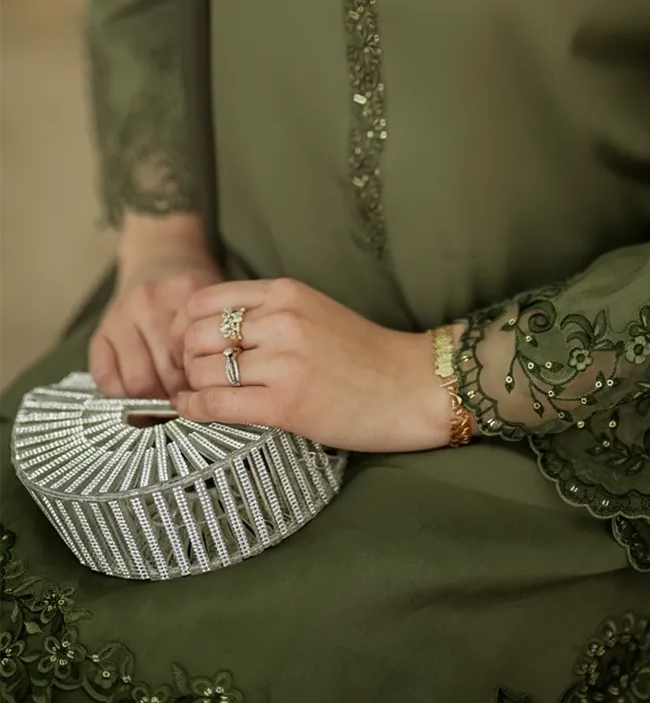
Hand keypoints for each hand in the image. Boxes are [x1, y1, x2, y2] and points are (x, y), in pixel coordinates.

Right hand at [89, 244, 222, 399]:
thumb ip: (216, 336)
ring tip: (165, 393)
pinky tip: (137, 387)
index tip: (207, 391)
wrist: (162, 252)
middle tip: (188, 397)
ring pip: (137, 381)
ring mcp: (122, 315)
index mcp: (186, 294)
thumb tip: (210, 391)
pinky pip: (104, 375)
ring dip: (153, 396)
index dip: (202, 385)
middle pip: (166, 374)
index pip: (194, 358)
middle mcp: (150, 303)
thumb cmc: (193, 284)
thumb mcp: (214, 299)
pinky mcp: (101, 327)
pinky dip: (120, 392)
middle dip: (179, 394)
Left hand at [174, 279, 453, 452]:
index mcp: (286, 292)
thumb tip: (207, 329)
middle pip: (196, 334)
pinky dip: (193, 408)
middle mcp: (281, 321)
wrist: (412, 386)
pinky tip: (191, 410)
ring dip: (191, 384)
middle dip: (184, 356)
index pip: (205, 300)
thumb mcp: (314, 311)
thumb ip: (267, 312)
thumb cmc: (365, 353)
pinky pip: (216, 404)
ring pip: (201, 370)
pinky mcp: (284, 404)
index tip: (190, 344)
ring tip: (198, 393)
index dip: (186, 325)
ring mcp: (283, 362)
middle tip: (189, 373)